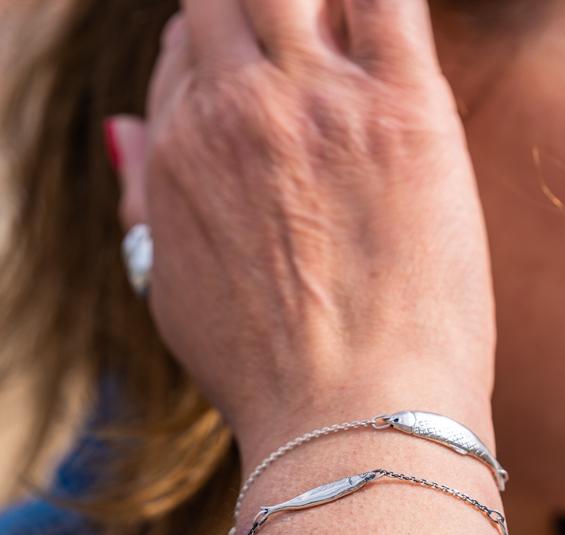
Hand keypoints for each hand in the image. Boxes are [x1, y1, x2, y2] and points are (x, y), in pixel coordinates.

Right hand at [110, 0, 496, 443]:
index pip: (188, 51)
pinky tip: (389, 33)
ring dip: (315, 2)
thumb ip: (147, 205)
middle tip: (309, 46)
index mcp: (180, 151)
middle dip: (262, 9)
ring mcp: (315, 101)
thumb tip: (121, 135)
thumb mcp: (174, 299)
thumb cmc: (272, 378)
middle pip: (232, 0)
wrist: (351, 419)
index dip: (227, 49)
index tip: (265, 72)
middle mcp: (234, 110)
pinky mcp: (401, 110)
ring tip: (350, 52)